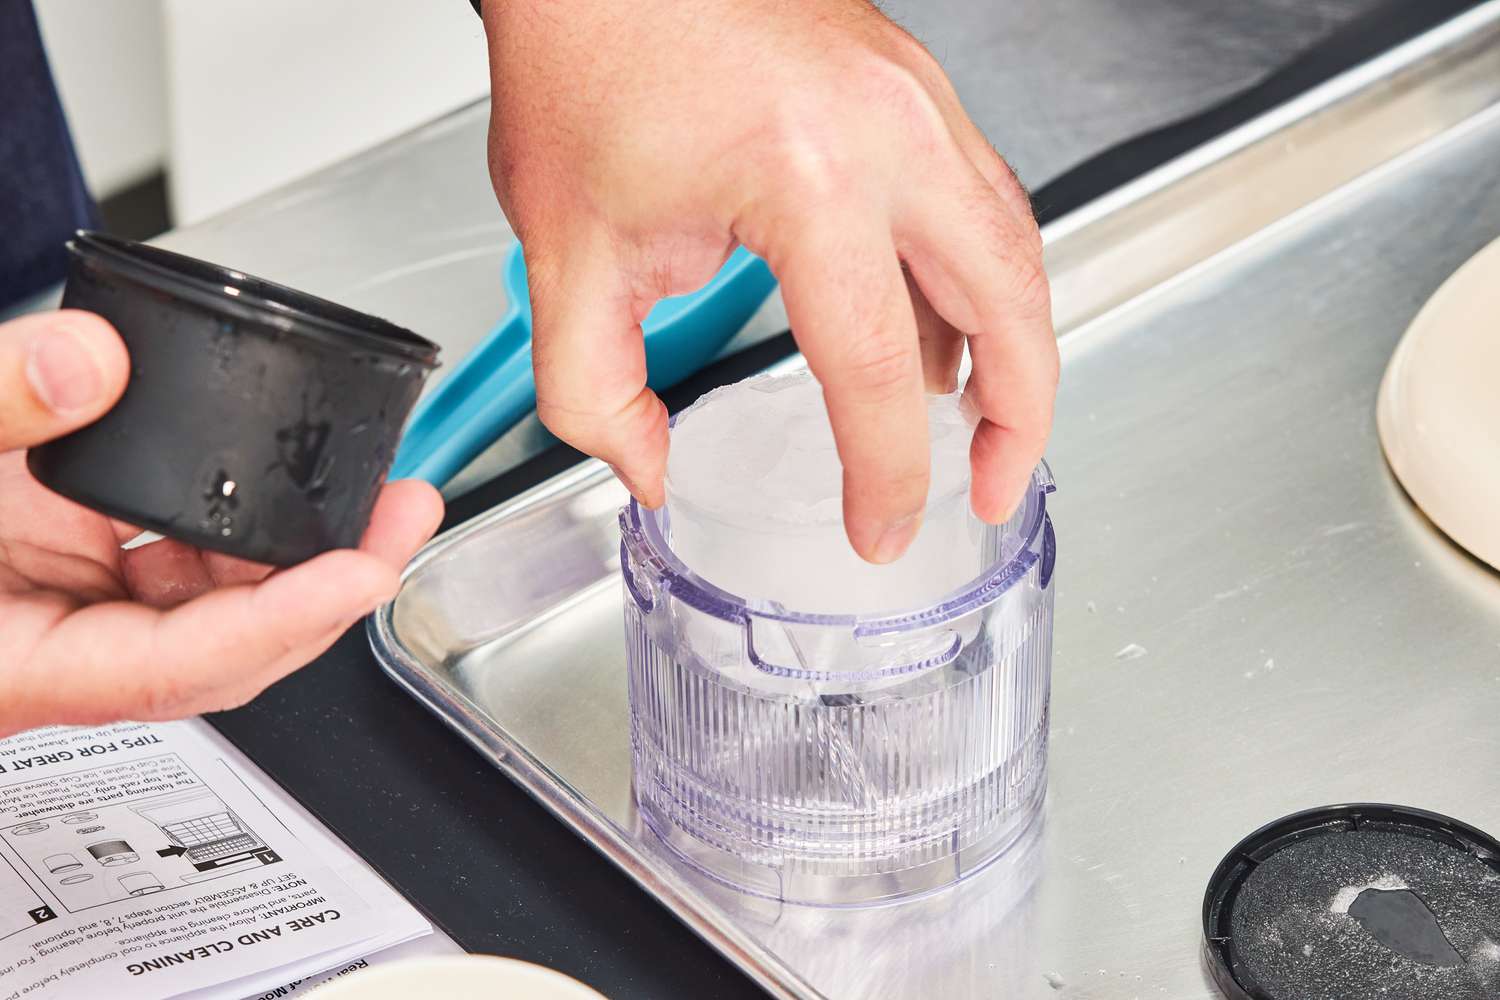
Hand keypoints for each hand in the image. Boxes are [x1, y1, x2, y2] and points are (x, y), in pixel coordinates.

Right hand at [0, 310, 442, 737]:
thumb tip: (90, 365)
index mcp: (19, 664)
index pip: (182, 664)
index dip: (285, 621)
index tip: (365, 567)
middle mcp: (60, 645)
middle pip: (228, 639)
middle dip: (330, 580)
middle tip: (405, 507)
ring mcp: (71, 603)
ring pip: (212, 594)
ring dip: (297, 548)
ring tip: (371, 487)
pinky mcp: (71, 557)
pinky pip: (174, 547)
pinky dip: (234, 512)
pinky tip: (282, 477)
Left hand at [483, 0, 1055, 562]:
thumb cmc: (582, 60)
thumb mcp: (565, 255)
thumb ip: (596, 394)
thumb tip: (649, 468)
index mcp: (808, 180)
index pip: (878, 369)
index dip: (889, 473)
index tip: (883, 528)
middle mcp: (890, 131)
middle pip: (1010, 300)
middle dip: (1020, 416)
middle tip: (993, 487)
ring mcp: (913, 95)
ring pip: (1012, 242)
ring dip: (1012, 341)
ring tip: (978, 419)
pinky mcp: (909, 79)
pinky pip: (976, 194)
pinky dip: (976, 275)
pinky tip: (939, 323)